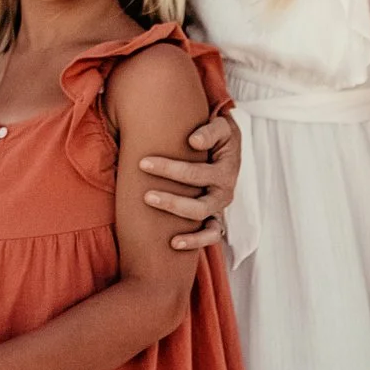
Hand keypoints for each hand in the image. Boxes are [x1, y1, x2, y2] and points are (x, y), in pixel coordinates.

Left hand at [141, 106, 241, 250]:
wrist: (227, 145)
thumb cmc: (218, 134)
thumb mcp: (221, 126)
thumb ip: (209, 131)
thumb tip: (193, 141)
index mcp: (226, 169)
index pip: (196, 173)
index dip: (169, 169)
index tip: (142, 163)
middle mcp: (224, 192)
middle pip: (198, 205)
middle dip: (170, 201)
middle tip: (145, 195)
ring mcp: (219, 207)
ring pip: (204, 223)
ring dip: (179, 221)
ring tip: (153, 210)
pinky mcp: (215, 217)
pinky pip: (211, 236)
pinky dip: (195, 242)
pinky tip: (174, 243)